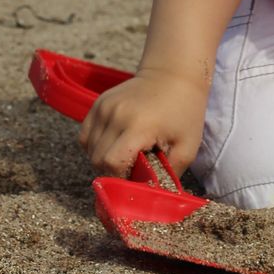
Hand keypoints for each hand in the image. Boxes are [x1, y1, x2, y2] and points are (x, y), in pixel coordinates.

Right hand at [79, 66, 208, 179]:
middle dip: (111, 172)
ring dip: (103, 159)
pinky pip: (85, 135)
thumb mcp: (187, 147)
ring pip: (89, 149)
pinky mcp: (99, 102)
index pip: (111, 164)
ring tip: (126, 154)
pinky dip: (95, 145)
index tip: (134, 181)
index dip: (119, 179)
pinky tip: (114, 143)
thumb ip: (168, 176)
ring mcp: (104, 106)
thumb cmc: (184, 111)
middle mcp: (116, 114)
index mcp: (139, 126)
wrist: (174, 73)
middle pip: (97, 159)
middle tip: (132, 169)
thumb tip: (152, 199)